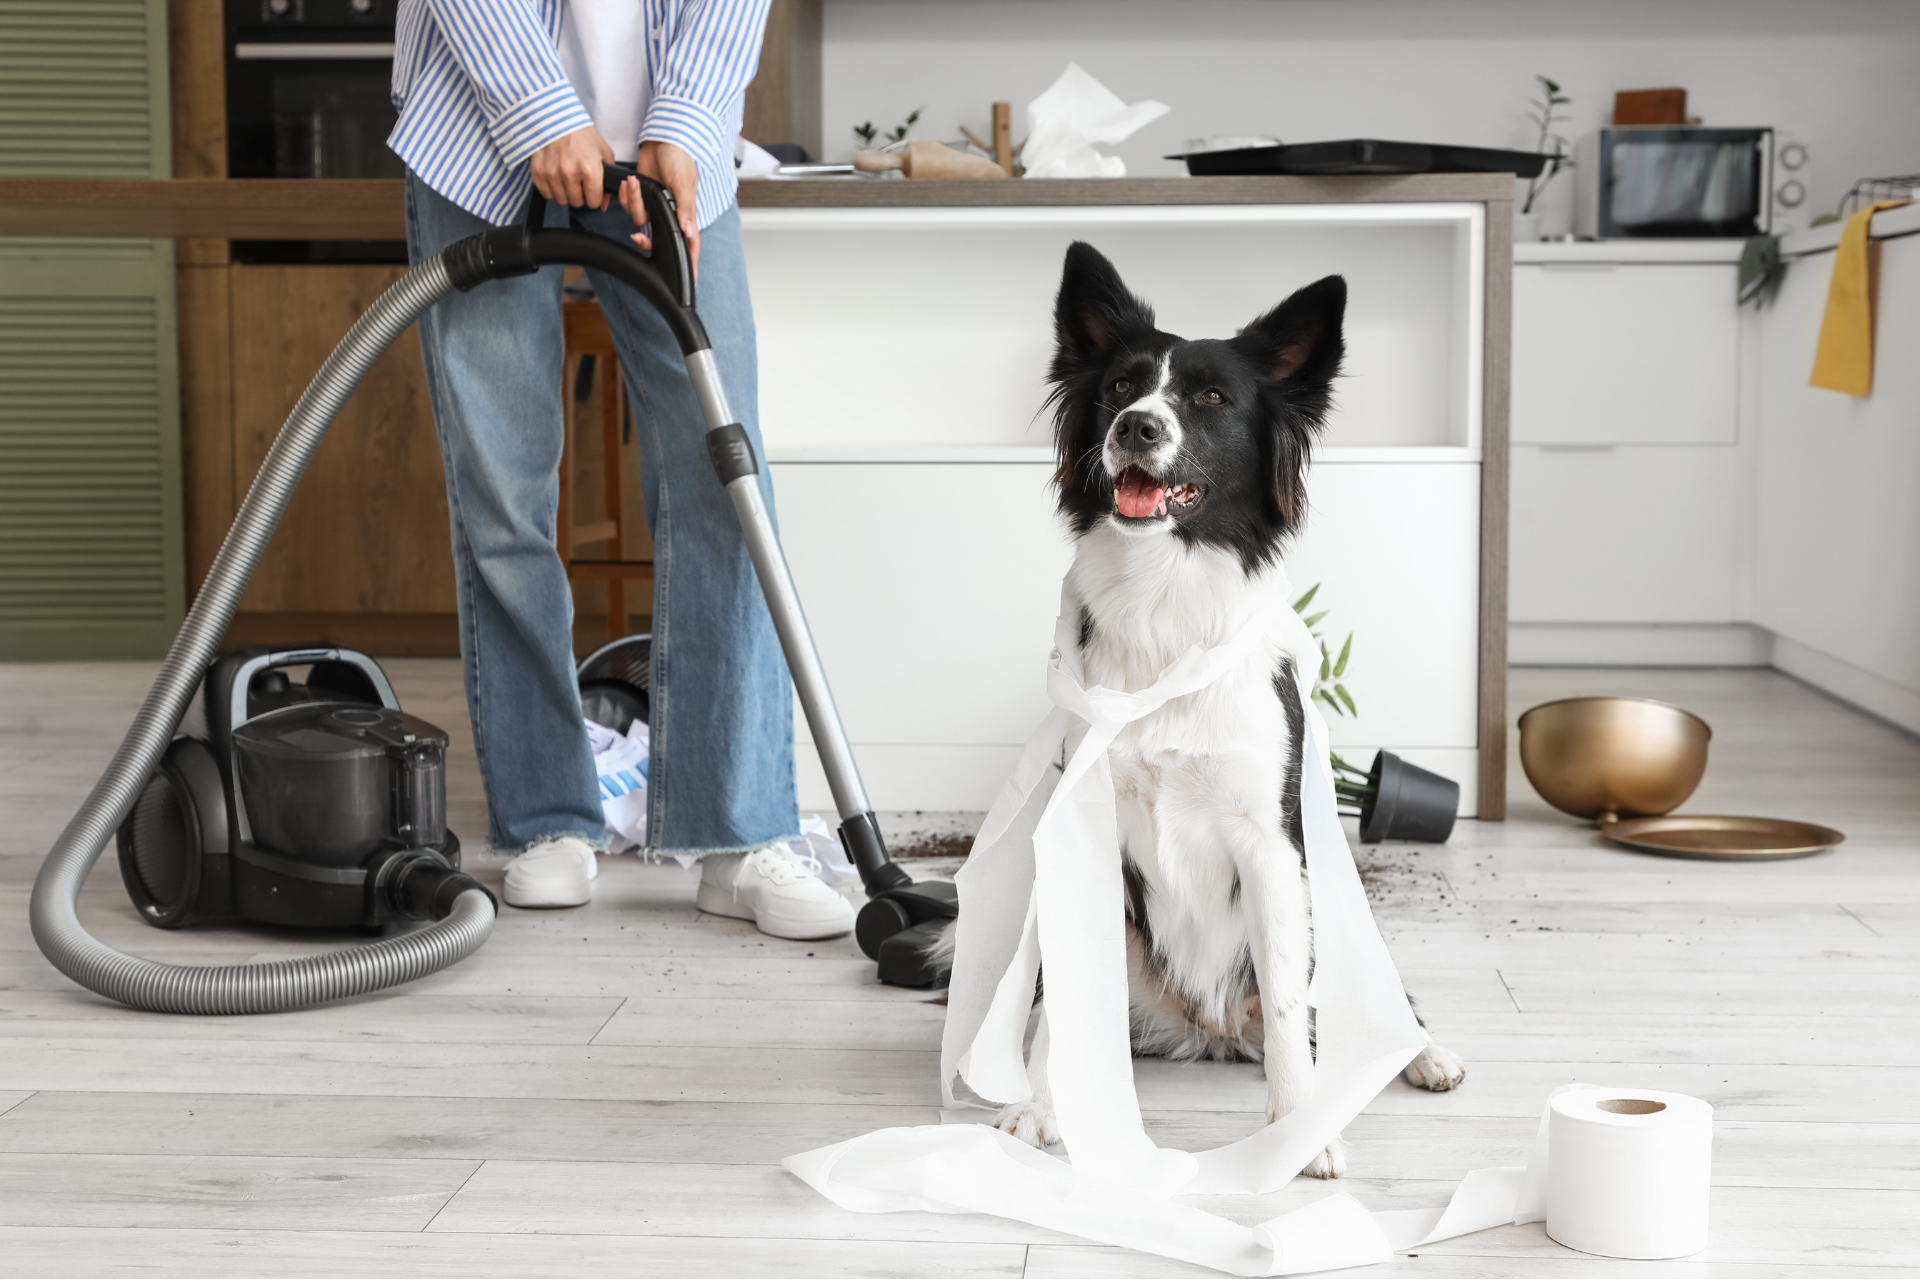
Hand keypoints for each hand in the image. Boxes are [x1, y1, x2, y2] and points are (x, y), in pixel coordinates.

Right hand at [532, 125, 614, 209]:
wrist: (557, 118)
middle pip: (577, 202)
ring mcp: (552, 173)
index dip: (595, 197)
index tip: (592, 191)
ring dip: (566, 193)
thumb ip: (609, 178)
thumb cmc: (582, 134)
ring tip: (568, 178)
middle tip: (580, 182)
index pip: (593, 201)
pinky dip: (552, 189)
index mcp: (589, 168)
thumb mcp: (603, 152)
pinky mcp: (538, 171)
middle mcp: (570, 172)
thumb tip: (604, 204)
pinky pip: (547, 194)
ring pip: (562, 200)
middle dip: (581, 195)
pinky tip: (556, 177)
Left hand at [623, 139, 700, 278]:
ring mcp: (656, 206)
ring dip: (634, 203)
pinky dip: (628, 195)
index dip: (689, 264)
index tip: (688, 282)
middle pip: (660, 239)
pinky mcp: (643, 197)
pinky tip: (631, 183)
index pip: (690, 245)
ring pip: (640, 220)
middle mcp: (672, 213)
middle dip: (646, 238)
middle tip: (638, 238)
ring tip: (635, 185)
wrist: (662, 139)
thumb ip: (685, 211)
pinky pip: (631, 206)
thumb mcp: (684, 185)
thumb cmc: (680, 158)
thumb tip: (689, 233)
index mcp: (686, 213)